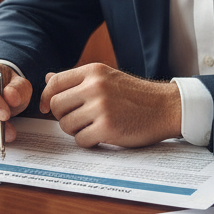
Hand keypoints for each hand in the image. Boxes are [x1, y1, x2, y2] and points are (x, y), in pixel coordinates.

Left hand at [40, 64, 180, 147]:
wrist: (166, 107)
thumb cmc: (135, 94)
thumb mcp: (106, 78)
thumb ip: (78, 80)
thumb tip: (48, 78)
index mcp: (93, 71)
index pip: (55, 82)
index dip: (47, 97)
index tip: (48, 108)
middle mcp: (94, 86)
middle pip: (56, 105)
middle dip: (63, 116)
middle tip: (79, 119)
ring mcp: (101, 107)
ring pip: (66, 124)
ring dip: (76, 130)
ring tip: (93, 126)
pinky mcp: (107, 127)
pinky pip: (81, 139)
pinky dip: (88, 141)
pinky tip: (101, 136)